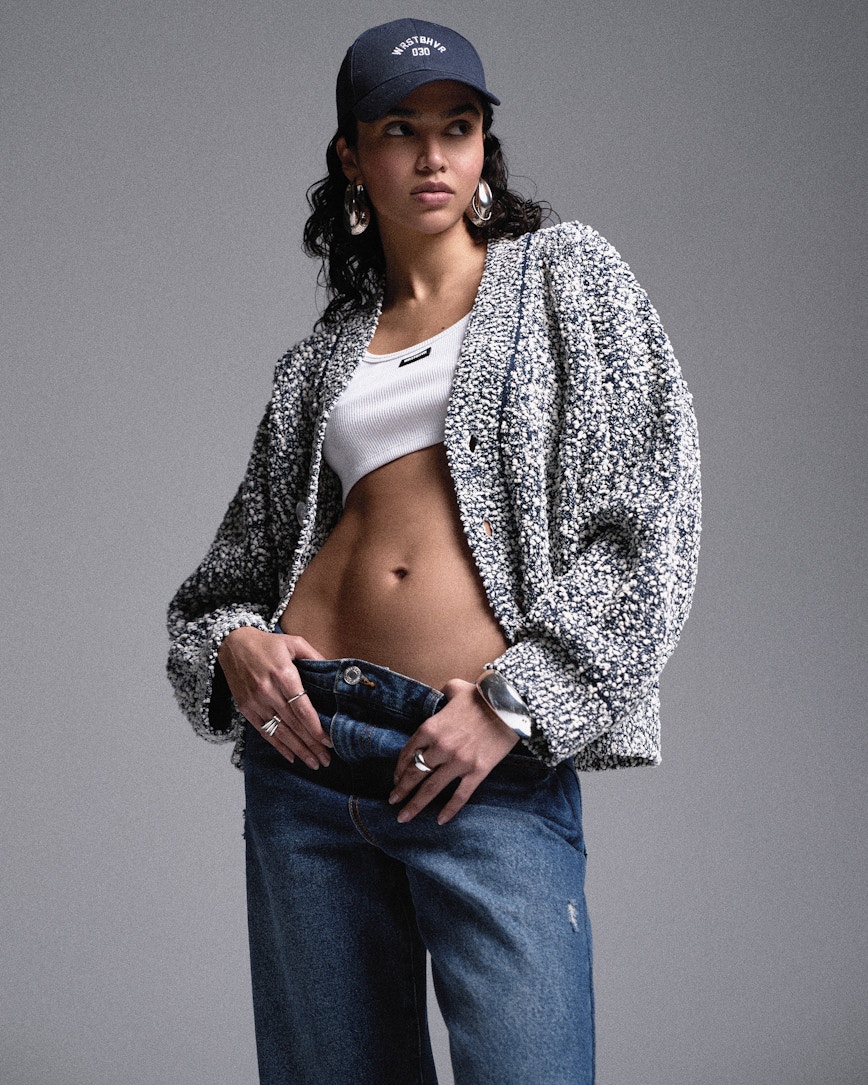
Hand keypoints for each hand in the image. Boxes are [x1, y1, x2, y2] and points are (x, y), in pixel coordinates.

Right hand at [217, 627, 330, 769]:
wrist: (232, 644)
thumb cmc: (267, 644)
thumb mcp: (294, 643)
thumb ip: (314, 656)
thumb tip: (333, 673)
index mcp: (282, 674)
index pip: (301, 708)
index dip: (315, 727)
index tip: (329, 740)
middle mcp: (268, 691)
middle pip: (293, 724)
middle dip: (311, 744)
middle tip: (326, 759)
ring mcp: (255, 702)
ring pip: (280, 731)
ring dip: (298, 750)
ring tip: (313, 763)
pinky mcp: (246, 709)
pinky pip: (264, 731)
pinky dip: (278, 746)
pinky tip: (292, 756)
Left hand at [390, 679, 519, 824]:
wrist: (511, 705)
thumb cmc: (482, 695)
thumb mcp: (455, 688)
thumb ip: (442, 694)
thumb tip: (441, 697)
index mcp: (431, 727)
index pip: (407, 752)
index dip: (399, 768)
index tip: (395, 779)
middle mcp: (441, 747)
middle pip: (414, 773)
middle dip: (401, 791)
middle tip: (392, 802)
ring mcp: (459, 761)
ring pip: (432, 788)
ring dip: (415, 804)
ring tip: (404, 817)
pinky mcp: (477, 771)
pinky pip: (460, 795)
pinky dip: (449, 810)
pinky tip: (440, 821)